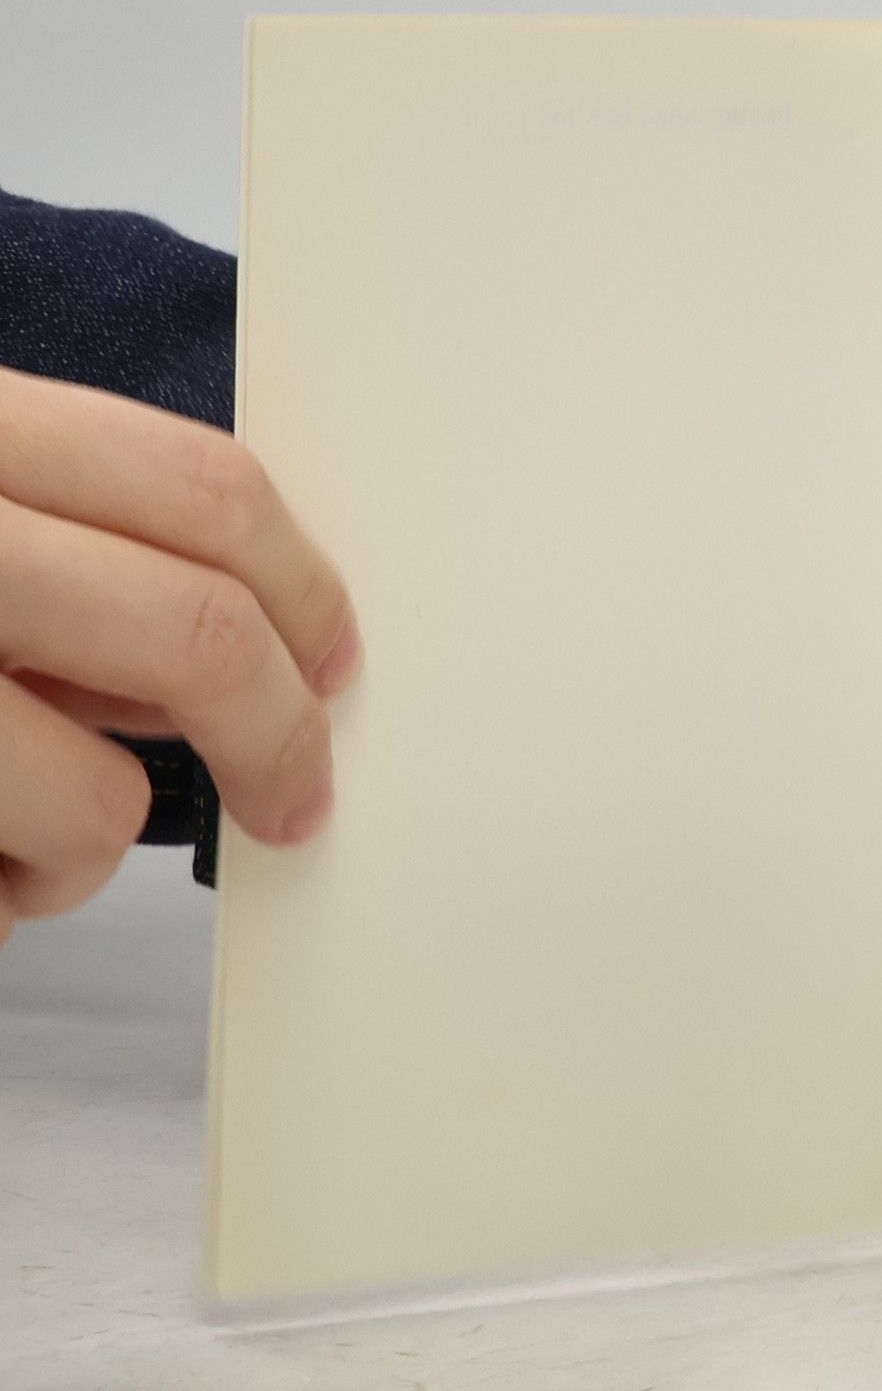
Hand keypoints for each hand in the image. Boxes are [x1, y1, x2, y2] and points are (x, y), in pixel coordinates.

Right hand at [0, 368, 358, 936]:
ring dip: (82, 845)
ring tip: (13, 828)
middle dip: (275, 734)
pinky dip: (3, 906)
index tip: (337, 659)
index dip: (304, 585)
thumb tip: (253, 647)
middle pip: (197, 632)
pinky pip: (8, 893)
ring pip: (99, 801)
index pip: (200, 485)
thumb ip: (80, 548)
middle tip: (297, 794)